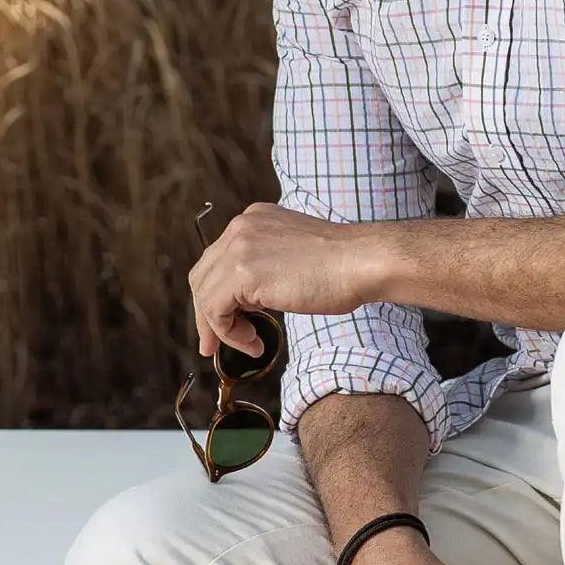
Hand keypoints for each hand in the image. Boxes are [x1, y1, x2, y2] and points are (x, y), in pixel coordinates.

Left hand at [188, 201, 382, 358]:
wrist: (362, 261)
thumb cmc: (344, 266)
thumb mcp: (295, 256)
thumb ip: (268, 266)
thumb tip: (252, 299)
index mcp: (254, 220)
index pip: (218, 260)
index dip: (216, 294)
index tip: (227, 321)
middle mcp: (240, 227)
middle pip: (202, 275)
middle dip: (206, 313)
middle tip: (214, 342)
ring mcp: (239, 247)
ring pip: (204, 294)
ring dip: (219, 327)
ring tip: (246, 344)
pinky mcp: (242, 272)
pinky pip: (215, 310)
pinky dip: (228, 333)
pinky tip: (252, 343)